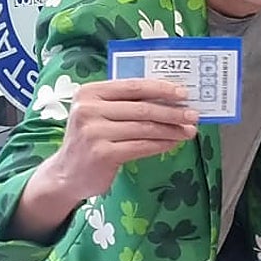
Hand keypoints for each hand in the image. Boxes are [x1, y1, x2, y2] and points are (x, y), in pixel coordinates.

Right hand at [49, 79, 197, 200]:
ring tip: (189, 131)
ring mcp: (93, 132)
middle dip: (173, 112)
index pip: (133, 86)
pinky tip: (173, 143)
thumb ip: (126, 102)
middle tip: (194, 115)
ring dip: (172, 129)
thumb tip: (171, 98)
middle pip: (142, 108)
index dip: (162, 88)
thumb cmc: (91, 138)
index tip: (184, 93)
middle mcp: (88, 110)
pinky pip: (142, 146)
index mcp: (89, 92)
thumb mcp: (100, 113)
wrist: (66, 174)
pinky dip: (161, 144)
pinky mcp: (102, 154)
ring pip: (145, 128)